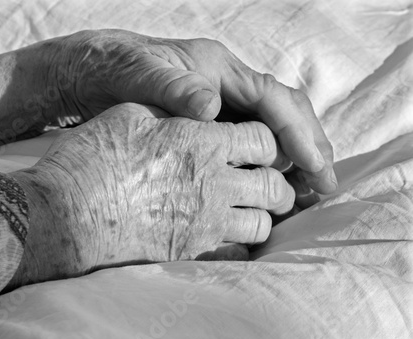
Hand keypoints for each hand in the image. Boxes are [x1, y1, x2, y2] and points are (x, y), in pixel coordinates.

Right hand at [8, 103, 294, 285]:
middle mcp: (214, 186)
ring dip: (262, 214)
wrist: (66, 215)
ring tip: (249, 208)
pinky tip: (227, 235)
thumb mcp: (130, 115)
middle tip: (265, 180)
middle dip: (277, 181)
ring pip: (261, 224)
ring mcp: (205, 224)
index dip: (266, 140)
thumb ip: (172, 109)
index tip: (255, 145)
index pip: (263, 140)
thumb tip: (194, 110)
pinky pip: (235, 255)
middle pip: (273, 186)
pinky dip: (240, 244)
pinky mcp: (189, 254)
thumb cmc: (93, 159)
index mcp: (204, 143)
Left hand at [42, 29, 335, 200]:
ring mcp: (220, 105)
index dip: (297, 132)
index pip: (273, 99)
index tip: (314, 166)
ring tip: (308, 194)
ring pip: (271, 129)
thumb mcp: (139, 76)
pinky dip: (266, 164)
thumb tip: (210, 106)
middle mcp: (227, 85)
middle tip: (324, 187)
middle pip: (284, 113)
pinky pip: (249, 142)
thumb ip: (173, 89)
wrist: (90, 74)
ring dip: (293, 158)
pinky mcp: (209, 125)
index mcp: (218, 69)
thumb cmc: (114, 70)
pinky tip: (271, 187)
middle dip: (309, 147)